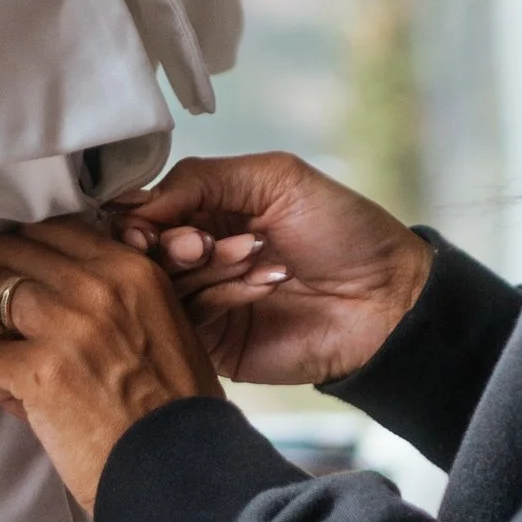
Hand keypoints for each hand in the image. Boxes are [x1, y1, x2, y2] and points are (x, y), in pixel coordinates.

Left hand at [0, 215, 223, 508]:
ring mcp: (67, 325)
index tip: (25, 285)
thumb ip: (116, 291)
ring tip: (12, 367)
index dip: (27, 256)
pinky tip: (25, 407)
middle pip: (8, 253)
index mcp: (130, 269)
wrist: (180, 472)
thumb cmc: (175, 407)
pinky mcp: (40, 370)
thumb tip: (57, 275)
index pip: (51, 229)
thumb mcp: (165, 322)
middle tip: (4, 327)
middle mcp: (98, 285)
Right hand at [116, 152, 428, 386]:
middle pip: (143, 252)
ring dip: (204, 268)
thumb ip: (201, 179)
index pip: (144, 211)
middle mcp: (198, 255)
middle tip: (202, 244)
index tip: (147, 223)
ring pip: (162, 287)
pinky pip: (191, 321)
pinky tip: (266, 283)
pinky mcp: (216, 343)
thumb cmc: (342, 230)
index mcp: (207, 210)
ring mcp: (204, 301)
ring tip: (254, 256)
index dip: (139, 216)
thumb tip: (134, 202)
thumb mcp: (274, 177)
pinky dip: (223, 297)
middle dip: (170, 244)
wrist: (388, 297)